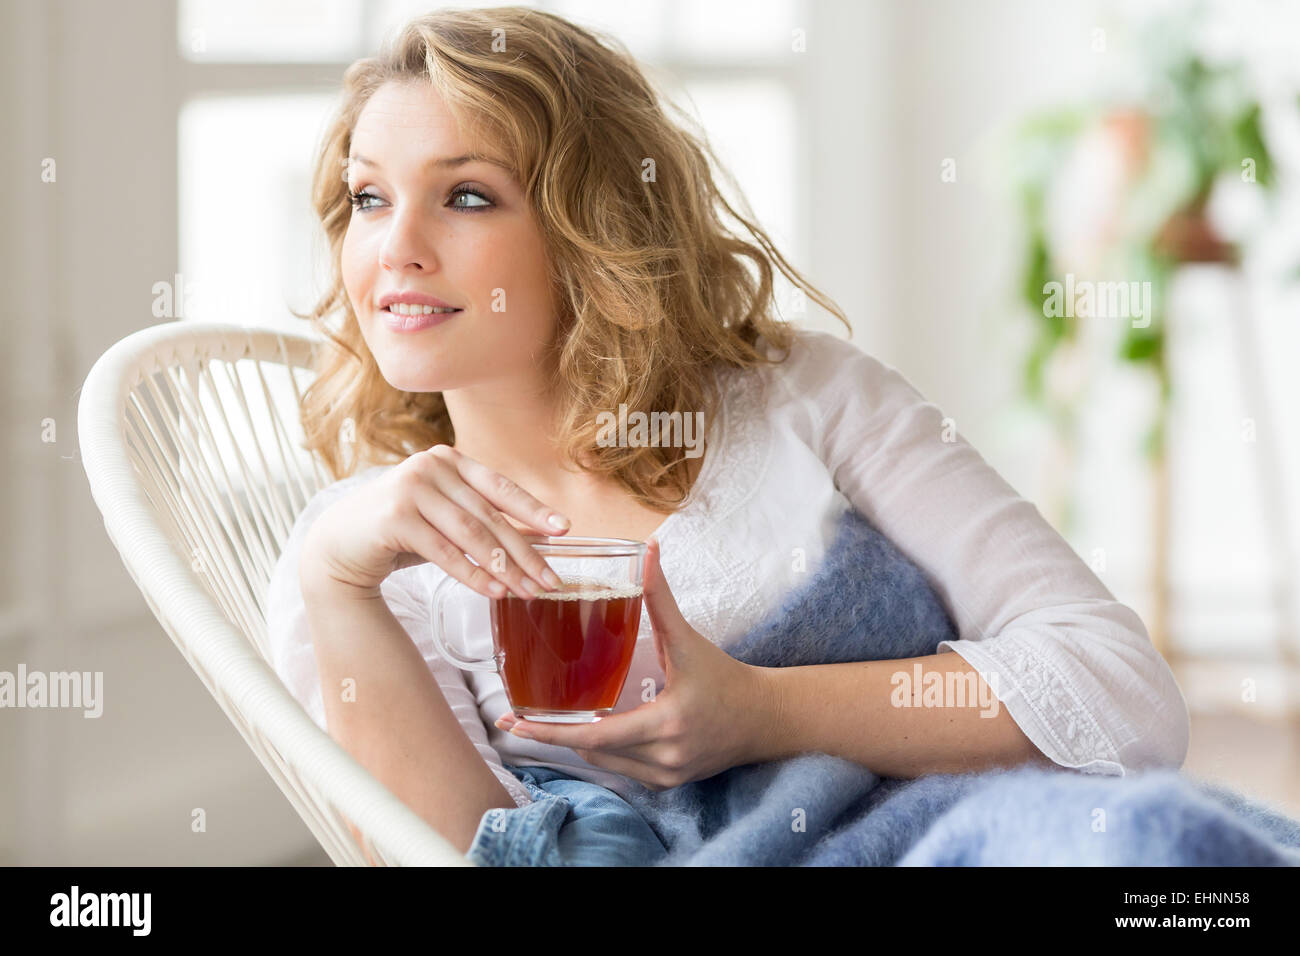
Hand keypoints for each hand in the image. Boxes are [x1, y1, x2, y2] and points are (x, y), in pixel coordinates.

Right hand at [300, 444, 568, 601]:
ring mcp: (410, 489)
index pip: (501, 487)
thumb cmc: (401, 530)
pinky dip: (472, 574)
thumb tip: (540, 539)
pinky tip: (494, 591)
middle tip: (551, 579)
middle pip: (490, 516)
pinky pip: (444, 552)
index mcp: (448, 460)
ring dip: (504, 566)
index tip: (565, 531)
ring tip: (528, 590)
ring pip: (470, 534)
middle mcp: (430, 467)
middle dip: (525, 551)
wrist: (341, 543)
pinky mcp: (393, 518)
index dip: (534, 509)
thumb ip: (483, 519)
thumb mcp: (445, 517)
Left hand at [493, 537, 781, 789]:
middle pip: (594, 753)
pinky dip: (603, 752)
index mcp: (667, 722)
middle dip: (554, 736)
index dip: (552, 732)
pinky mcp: (670, 784)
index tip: (515, 721)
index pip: (597, 737)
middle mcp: (665, 757)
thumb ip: (661, 597)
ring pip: (605, 764)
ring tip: (546, 720)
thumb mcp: (689, 639)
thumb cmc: (726, 676)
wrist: (764, 718)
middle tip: (513, 718)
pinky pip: (623, 770)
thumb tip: (648, 548)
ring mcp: (667, 776)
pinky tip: (588, 731)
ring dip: (578, 743)